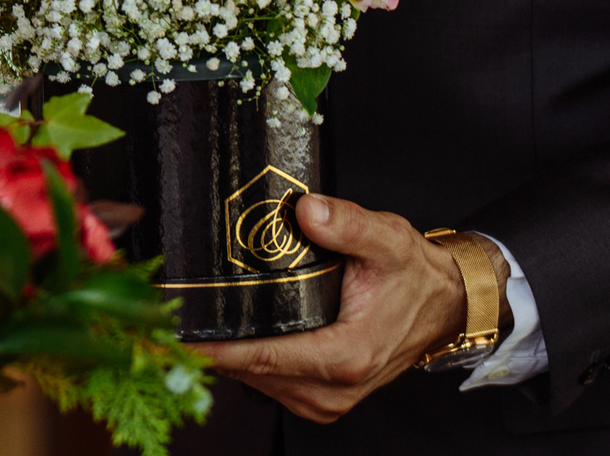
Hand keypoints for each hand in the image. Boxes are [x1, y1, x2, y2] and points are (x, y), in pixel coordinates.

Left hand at [191, 197, 478, 422]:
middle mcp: (334, 388)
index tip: (174, 333)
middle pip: (251, 372)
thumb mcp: (388, 240)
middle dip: (209, 346)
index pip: (264, 357)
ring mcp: (326, 399)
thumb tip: (307, 211)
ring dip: (225, 356)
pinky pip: (269, 384)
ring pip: (256, 382)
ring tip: (188, 318)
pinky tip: (226, 334)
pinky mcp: (321, 398)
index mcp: (346, 355)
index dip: (215, 348)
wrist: (444, 306)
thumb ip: (347, 224)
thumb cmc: (415, 276)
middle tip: (166, 312)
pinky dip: (246, 362)